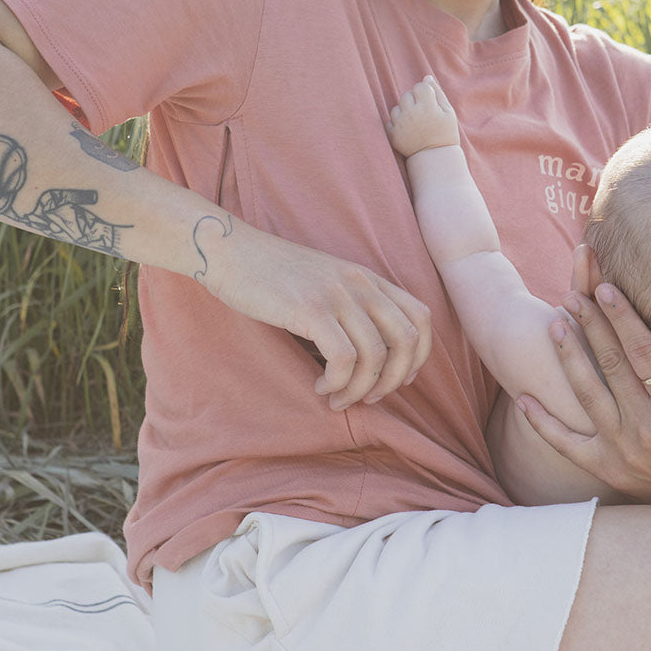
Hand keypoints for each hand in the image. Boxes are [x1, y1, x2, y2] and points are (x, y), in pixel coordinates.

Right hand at [194, 214, 431, 410]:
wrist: (229, 251)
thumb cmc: (271, 275)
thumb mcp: (324, 282)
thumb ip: (351, 306)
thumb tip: (370, 355)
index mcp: (367, 277)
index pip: (421, 317)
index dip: (418, 356)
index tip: (397, 378)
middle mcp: (360, 283)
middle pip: (407, 340)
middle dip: (393, 380)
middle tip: (367, 398)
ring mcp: (336, 295)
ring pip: (375, 356)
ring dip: (358, 389)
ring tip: (335, 398)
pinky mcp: (310, 309)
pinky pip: (343, 358)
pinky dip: (336, 383)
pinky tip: (318, 386)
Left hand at [386, 76, 459, 156]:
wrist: (435, 158)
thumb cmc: (445, 133)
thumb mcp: (448, 112)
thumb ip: (438, 93)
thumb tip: (426, 77)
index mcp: (427, 107)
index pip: (420, 86)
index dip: (425, 93)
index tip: (431, 104)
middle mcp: (412, 114)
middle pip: (406, 95)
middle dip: (414, 101)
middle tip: (423, 114)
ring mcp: (400, 125)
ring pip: (396, 107)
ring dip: (404, 111)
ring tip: (415, 122)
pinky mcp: (393, 135)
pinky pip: (390, 120)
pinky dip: (396, 123)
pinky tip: (407, 129)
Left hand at [517, 282, 650, 502]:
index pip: (644, 353)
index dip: (623, 318)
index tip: (605, 289)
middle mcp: (646, 428)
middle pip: (612, 365)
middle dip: (590, 326)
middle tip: (571, 296)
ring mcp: (622, 449)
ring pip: (587, 393)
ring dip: (568, 357)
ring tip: (554, 324)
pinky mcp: (604, 468)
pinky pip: (566, 443)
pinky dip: (542, 421)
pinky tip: (522, 397)